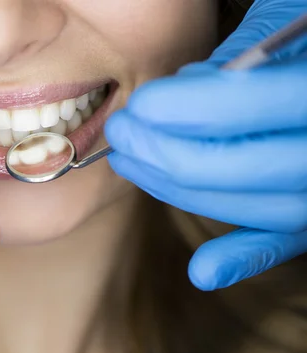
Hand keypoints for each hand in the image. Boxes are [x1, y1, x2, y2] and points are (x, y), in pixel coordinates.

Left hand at [104, 1, 306, 289]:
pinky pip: (286, 242)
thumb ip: (236, 62)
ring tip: (132, 165)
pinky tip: (202, 271)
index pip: (240, 108)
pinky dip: (243, 257)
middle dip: (162, 153)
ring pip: (251, 209)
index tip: (138, 106)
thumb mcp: (281, 21)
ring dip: (179, 193)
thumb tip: (180, 93)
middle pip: (235, 168)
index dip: (177, 109)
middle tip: (121, 133)